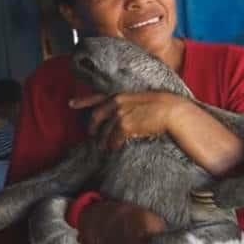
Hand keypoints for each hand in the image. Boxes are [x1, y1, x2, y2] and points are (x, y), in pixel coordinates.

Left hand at [70, 92, 187, 150]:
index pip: (97, 97)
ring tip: (103, 148)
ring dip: (102, 141)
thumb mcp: (143, 100)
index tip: (71, 104)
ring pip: (104, 131)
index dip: (83, 101)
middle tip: (91, 136)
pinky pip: (113, 139)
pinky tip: (114, 149)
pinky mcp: (124, 125)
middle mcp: (117, 102)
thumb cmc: (164, 106)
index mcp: (121, 94)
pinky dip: (112, 145)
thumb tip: (122, 116)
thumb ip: (130, 105)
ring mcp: (120, 113)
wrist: (172, 111)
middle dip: (91, 128)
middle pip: (96, 117)